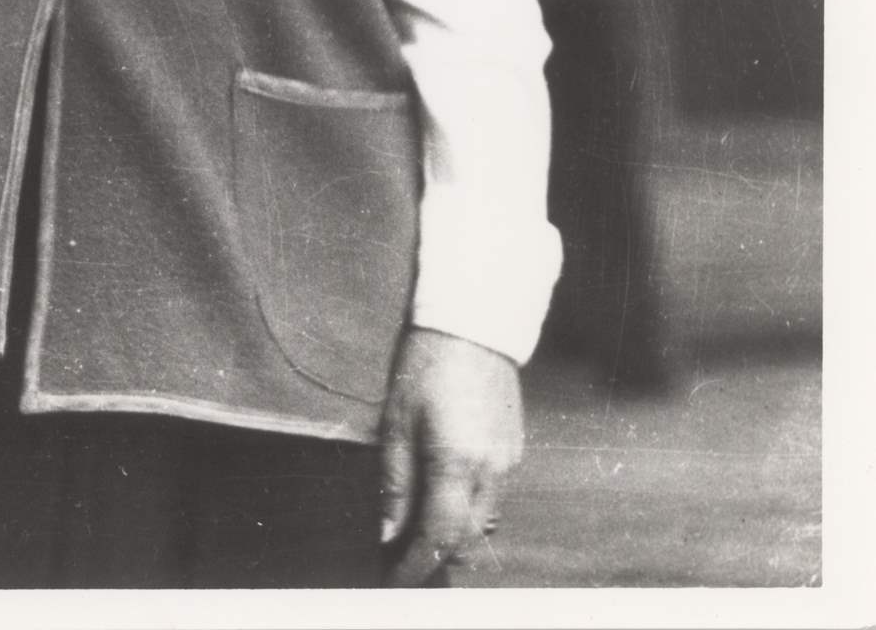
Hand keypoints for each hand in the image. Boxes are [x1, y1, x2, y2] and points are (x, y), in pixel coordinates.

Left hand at [380, 325, 521, 585]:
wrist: (473, 322)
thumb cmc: (426, 363)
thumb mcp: (396, 420)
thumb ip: (394, 481)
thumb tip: (388, 533)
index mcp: (457, 464)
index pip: (438, 539)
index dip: (415, 567)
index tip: (395, 581)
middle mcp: (491, 471)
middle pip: (467, 540)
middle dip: (437, 558)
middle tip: (404, 560)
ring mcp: (508, 461)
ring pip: (484, 522)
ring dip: (456, 535)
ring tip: (422, 532)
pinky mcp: (514, 449)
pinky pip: (494, 496)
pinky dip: (471, 508)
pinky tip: (448, 495)